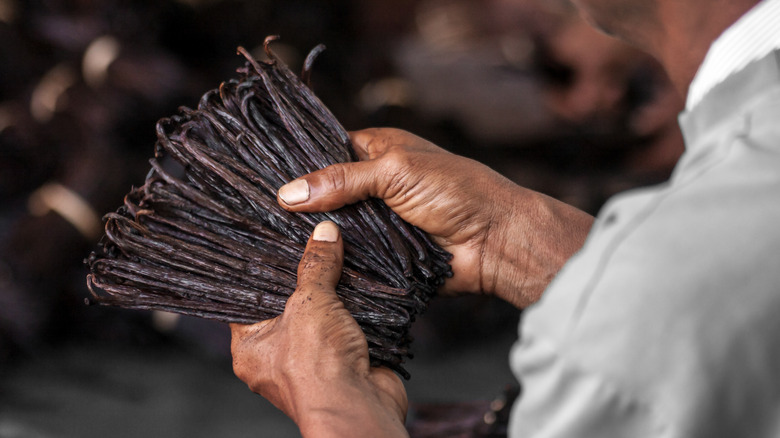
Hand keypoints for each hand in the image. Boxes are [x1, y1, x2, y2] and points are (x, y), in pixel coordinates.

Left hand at [230, 221, 407, 437]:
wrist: (359, 407)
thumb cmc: (316, 368)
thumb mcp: (309, 303)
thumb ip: (315, 266)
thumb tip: (324, 234)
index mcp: (250, 347)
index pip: (248, 300)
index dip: (263, 272)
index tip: (275, 243)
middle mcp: (278, 356)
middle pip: (290, 304)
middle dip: (306, 278)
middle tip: (312, 243)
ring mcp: (313, 360)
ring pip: (322, 314)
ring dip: (336, 293)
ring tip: (340, 256)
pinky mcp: (344, 360)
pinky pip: (348, 326)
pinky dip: (358, 309)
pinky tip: (364, 284)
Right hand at [277, 128, 592, 307]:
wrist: (495, 241)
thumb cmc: (456, 191)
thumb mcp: (395, 172)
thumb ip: (342, 180)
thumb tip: (288, 192)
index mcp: (377, 151)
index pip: (326, 151)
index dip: (298, 163)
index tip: (260, 176)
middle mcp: (373, 185)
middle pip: (325, 193)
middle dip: (301, 205)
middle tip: (257, 213)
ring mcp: (377, 221)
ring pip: (334, 227)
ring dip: (316, 234)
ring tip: (268, 240)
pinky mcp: (382, 254)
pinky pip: (349, 256)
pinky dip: (333, 259)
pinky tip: (301, 263)